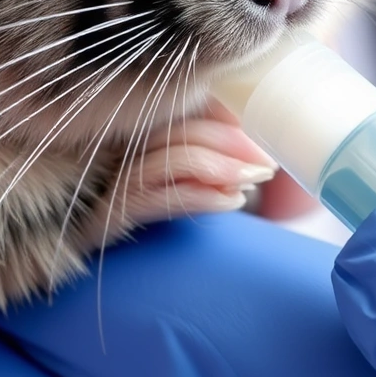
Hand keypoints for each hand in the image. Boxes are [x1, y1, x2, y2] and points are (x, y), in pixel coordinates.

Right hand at [105, 97, 277, 227]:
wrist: (106, 270)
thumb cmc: (152, 222)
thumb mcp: (183, 182)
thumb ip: (211, 158)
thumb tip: (257, 153)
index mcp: (138, 132)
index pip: (183, 106)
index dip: (223, 113)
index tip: (259, 125)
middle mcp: (120, 149)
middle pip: (181, 128)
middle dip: (232, 141)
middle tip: (269, 161)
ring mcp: (112, 182)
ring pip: (172, 158)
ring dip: (222, 167)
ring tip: (257, 179)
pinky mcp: (109, 217)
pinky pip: (159, 197)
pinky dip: (201, 197)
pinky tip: (232, 201)